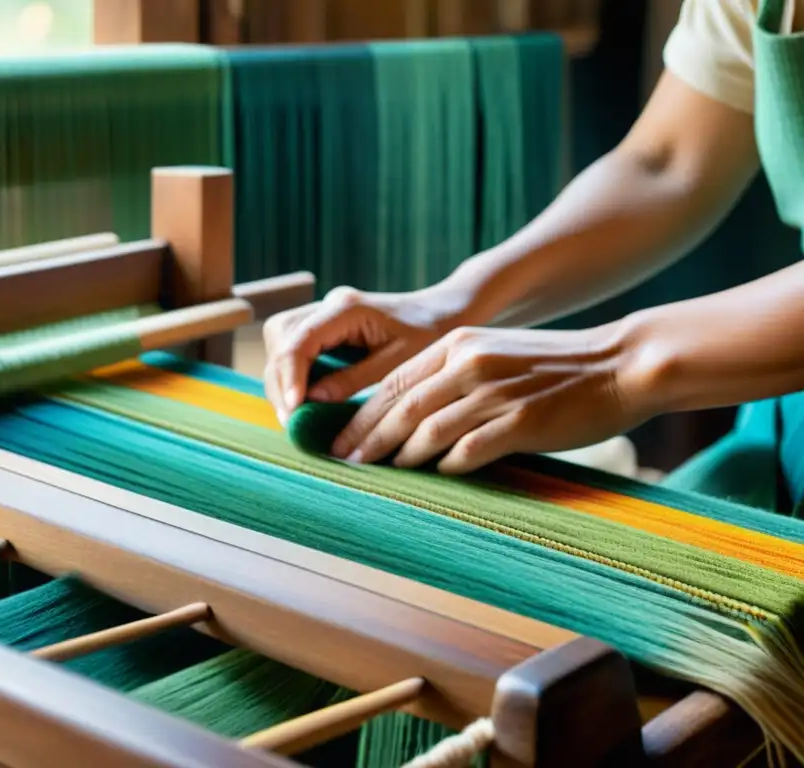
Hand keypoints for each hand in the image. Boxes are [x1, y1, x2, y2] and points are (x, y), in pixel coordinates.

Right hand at [263, 286, 452, 423]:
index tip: (293, 410)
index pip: (301, 340)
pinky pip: (293, 344)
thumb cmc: (429, 336)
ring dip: (281, 376)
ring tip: (294, 413)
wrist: (442, 313)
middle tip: (291, 419)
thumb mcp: (399, 363)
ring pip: (279, 339)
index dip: (290, 377)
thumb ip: (355, 379)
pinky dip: (291, 372)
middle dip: (279, 379)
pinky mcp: (324, 324)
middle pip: (280, 336)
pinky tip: (302, 399)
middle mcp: (329, 304)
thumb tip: (313, 400)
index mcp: (348, 309)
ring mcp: (324, 311)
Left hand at [329, 323, 651, 473]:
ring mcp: (495, 392)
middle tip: (345, 464)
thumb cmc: (557, 367)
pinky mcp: (522, 421)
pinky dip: (448, 465)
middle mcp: (471, 362)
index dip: (362, 414)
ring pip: (429, 429)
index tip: (340, 441)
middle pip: (402, 406)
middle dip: (367, 438)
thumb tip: (411, 418)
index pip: (396, 382)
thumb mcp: (496, 354)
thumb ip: (454, 376)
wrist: (622, 363)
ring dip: (401, 456)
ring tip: (382, 474)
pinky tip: (437, 476)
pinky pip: (469, 449)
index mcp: (460, 344)